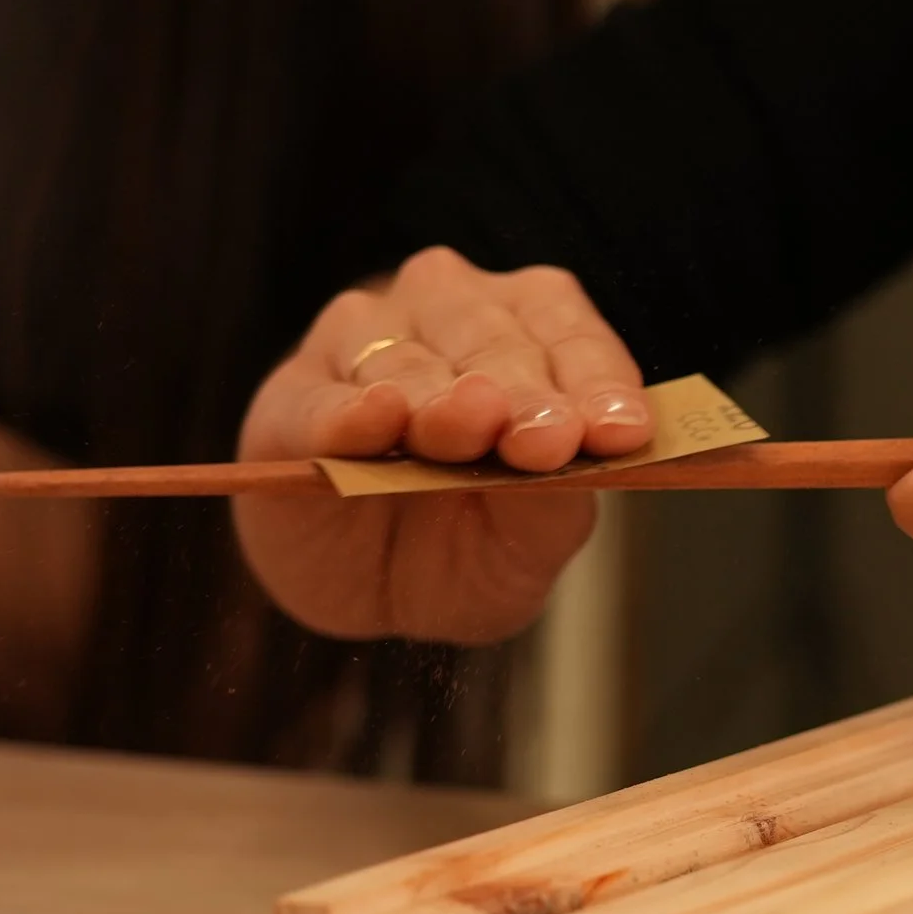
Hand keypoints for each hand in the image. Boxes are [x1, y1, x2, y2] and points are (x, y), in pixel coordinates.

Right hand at [234, 248, 653, 642]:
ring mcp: (365, 346)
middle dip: (526, 395)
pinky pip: (323, 399)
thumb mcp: (527, 549)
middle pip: (495, 341)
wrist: (369, 595)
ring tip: (463, 432)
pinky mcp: (293, 398)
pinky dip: (348, 411)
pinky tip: (374, 420)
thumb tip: (557, 453)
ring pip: (411, 360)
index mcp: (531, 337)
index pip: (572, 337)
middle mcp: (450, 317)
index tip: (619, 431)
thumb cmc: (466, 550)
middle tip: (546, 442)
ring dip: (441, 397)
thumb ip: (551, 504)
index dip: (599, 383)